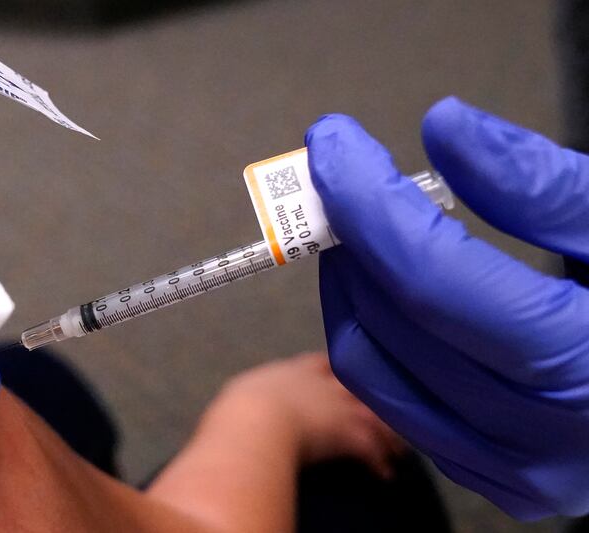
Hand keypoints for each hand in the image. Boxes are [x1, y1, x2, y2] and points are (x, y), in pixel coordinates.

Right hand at [221, 353, 404, 476]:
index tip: (342, 373)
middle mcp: (322, 385)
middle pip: (357, 388)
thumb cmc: (241, 407)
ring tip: (397, 450)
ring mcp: (339, 407)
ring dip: (387, 434)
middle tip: (385, 412)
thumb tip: (247, 399)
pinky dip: (380, 462)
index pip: (321, 362)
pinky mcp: (349, 434)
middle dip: (372, 400)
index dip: (333, 368)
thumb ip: (253, 391)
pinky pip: (373, 449)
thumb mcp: (243, 391)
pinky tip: (384, 474)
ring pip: (374, 417)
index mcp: (294, 371)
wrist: (256, 422)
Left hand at [305, 97, 588, 518]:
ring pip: (368, 365)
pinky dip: (371, 331)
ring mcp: (505, 469)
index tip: (334, 143)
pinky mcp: (484, 470)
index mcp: (585, 373)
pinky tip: (387, 284)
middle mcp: (536, 442)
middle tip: (346, 175)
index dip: (370, 204)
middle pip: (388, 323)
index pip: (432, 279)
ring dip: (350, 282)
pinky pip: (389, 396)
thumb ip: (541, 185)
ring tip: (365, 224)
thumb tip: (444, 129)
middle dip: (351, 234)